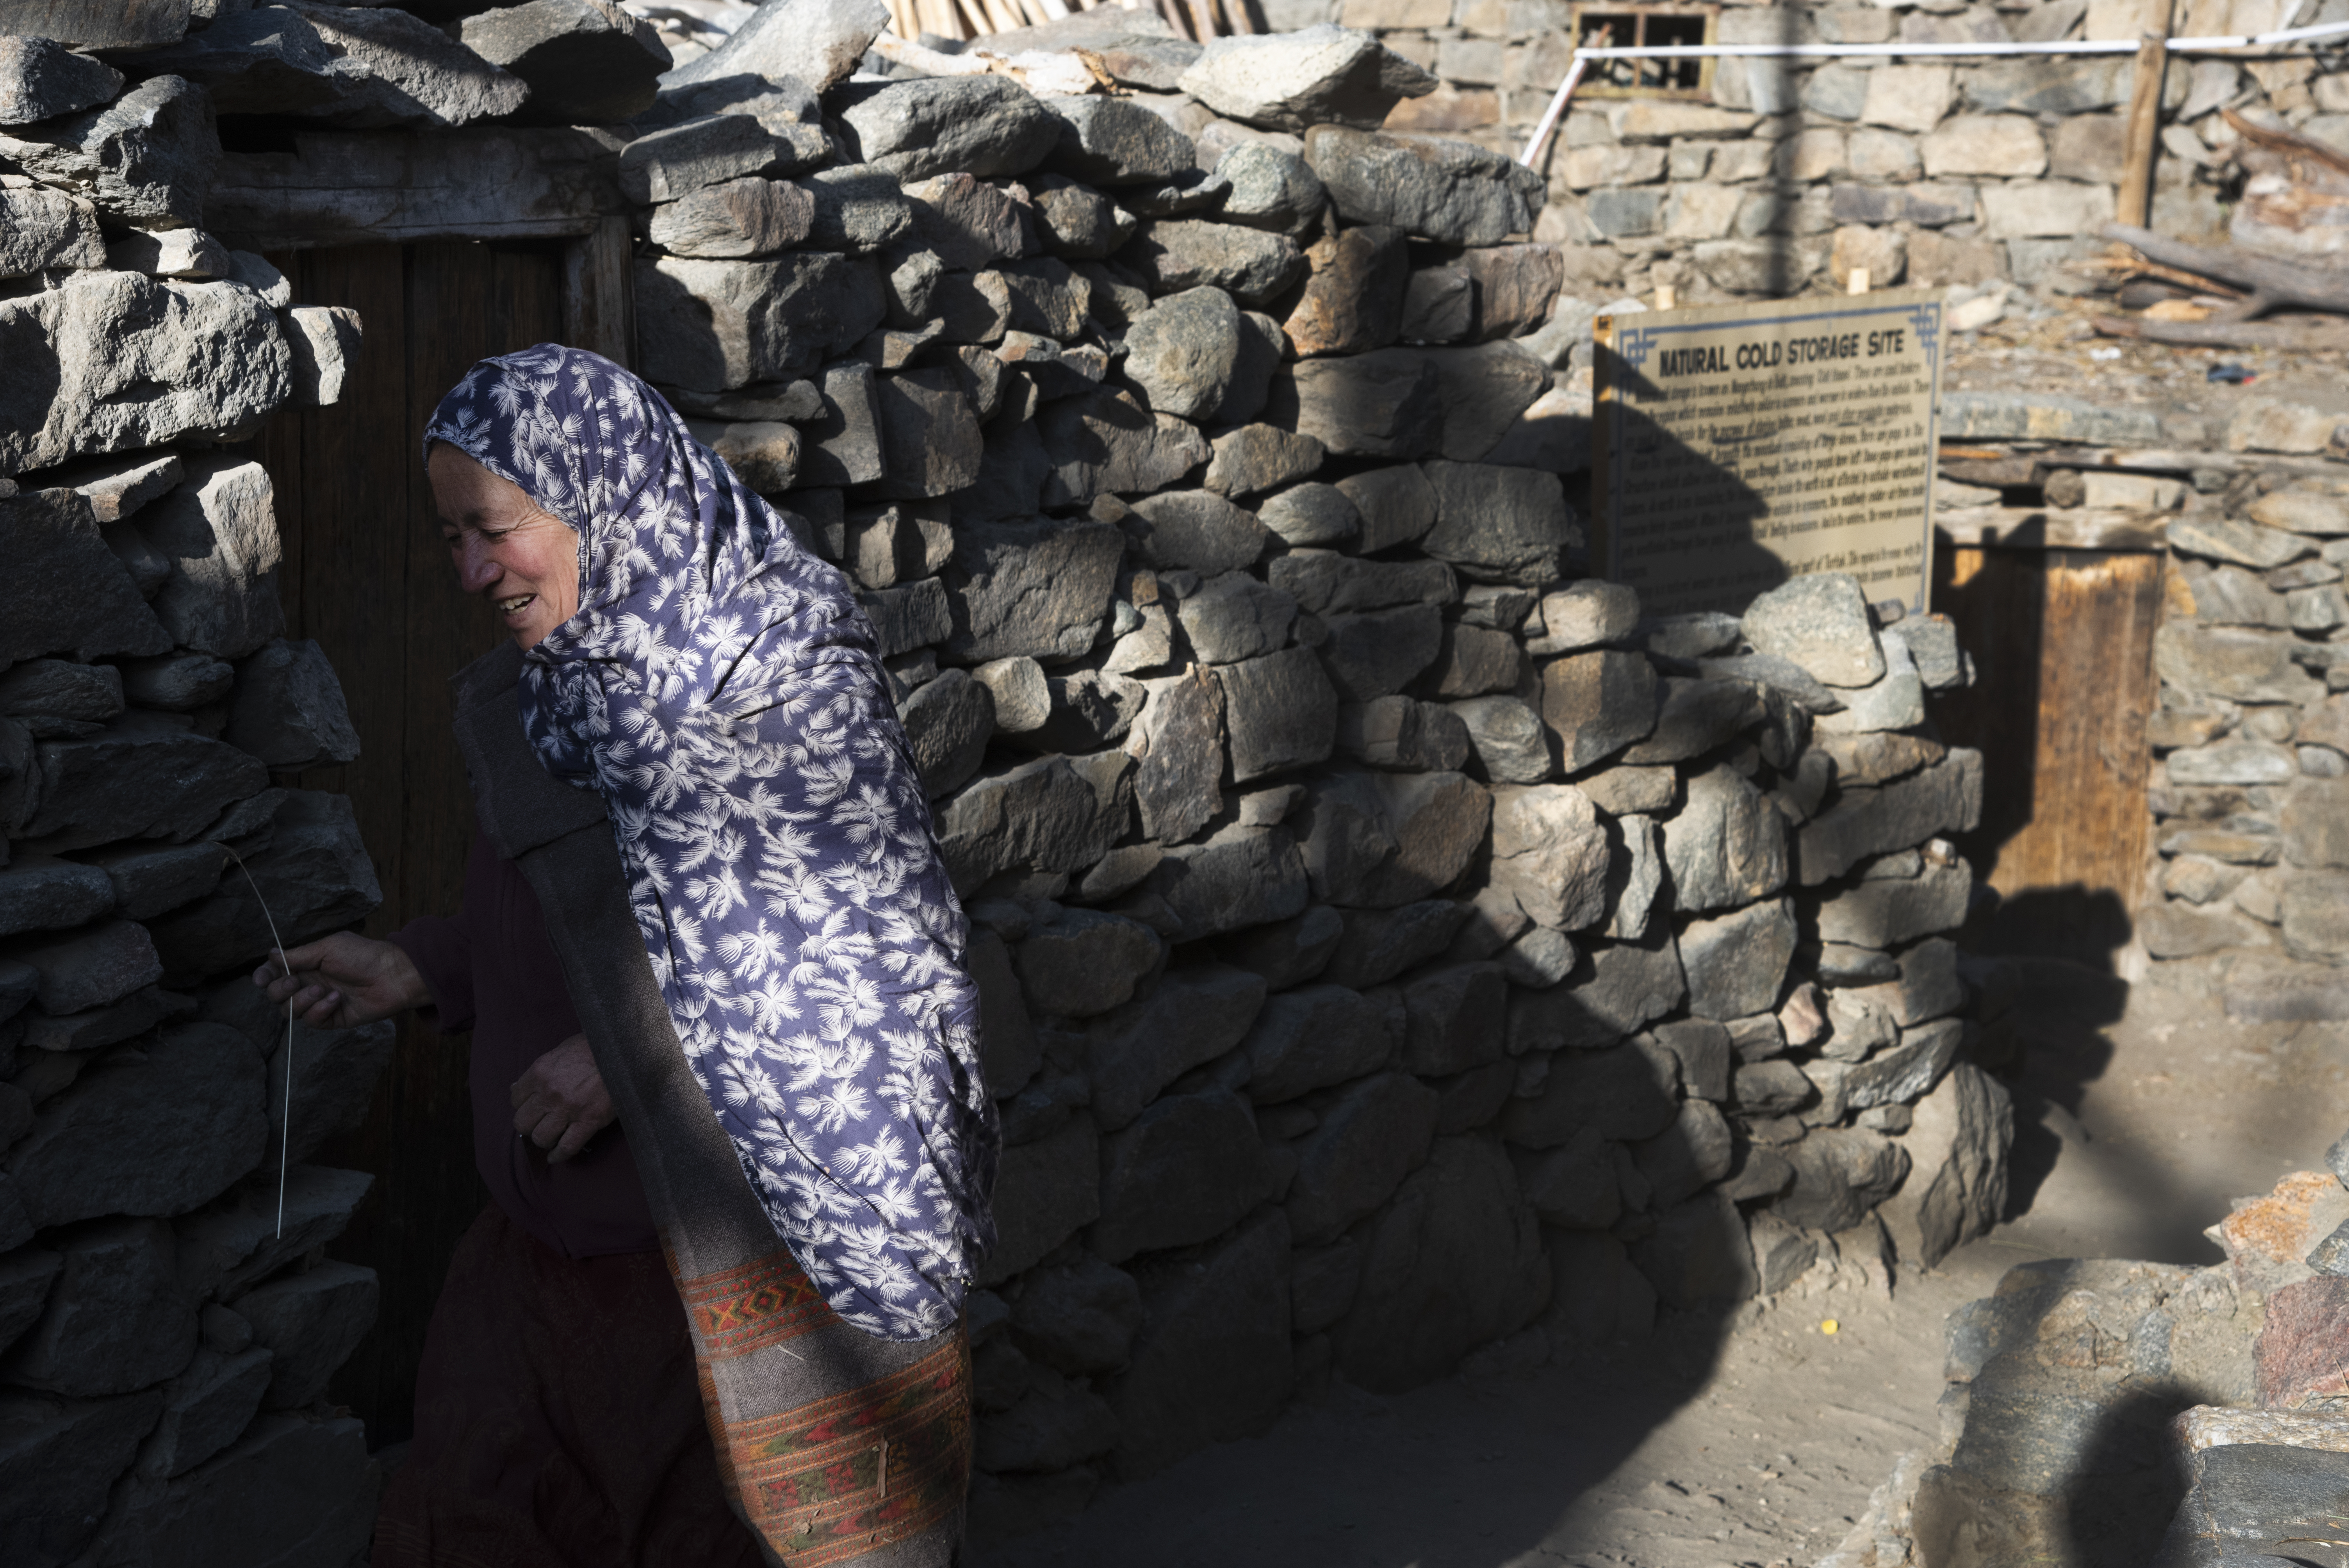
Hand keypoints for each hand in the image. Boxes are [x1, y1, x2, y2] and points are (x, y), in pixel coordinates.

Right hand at [253, 933, 428, 1028]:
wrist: (392, 975)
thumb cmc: (363, 955)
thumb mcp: (328, 948)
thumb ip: (298, 954)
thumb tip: (270, 954)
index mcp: (307, 964)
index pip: (274, 973)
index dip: (263, 976)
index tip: (261, 979)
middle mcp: (309, 984)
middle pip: (276, 995)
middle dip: (280, 990)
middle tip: (295, 981)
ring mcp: (319, 1002)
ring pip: (289, 1011)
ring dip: (302, 1000)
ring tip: (323, 990)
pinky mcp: (331, 1018)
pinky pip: (311, 1021)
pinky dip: (320, 1011)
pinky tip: (337, 1000)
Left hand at [510, 1034, 614, 1163]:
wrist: (624, 1053)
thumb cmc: (594, 1048)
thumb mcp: (561, 1051)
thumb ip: (541, 1070)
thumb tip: (519, 1086)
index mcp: (540, 1072)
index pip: (515, 1099)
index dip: (523, 1105)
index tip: (531, 1108)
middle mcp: (549, 1093)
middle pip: (522, 1123)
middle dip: (529, 1126)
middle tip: (539, 1124)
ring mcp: (567, 1109)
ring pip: (541, 1138)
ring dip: (545, 1140)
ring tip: (551, 1137)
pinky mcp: (588, 1122)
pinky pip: (567, 1147)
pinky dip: (559, 1156)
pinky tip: (556, 1157)